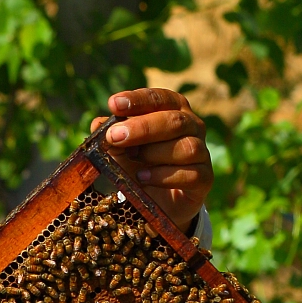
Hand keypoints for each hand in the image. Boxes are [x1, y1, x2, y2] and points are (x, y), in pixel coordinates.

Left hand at [91, 87, 212, 230]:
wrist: (160, 205)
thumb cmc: (140, 167)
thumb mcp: (121, 150)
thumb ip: (111, 136)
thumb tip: (97, 124)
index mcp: (173, 110)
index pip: (160, 98)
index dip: (138, 100)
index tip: (114, 104)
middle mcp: (192, 127)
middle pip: (174, 120)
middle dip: (142, 127)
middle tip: (115, 136)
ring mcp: (201, 153)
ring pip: (186, 147)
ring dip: (154, 152)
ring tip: (132, 160)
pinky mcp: (204, 179)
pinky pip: (190, 174)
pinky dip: (164, 176)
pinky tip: (143, 178)